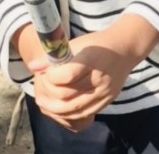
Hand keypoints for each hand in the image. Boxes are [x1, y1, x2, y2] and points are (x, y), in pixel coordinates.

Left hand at [29, 20, 151, 130]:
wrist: (124, 49)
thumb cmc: (97, 44)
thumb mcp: (77, 43)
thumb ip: (55, 56)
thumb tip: (34, 66)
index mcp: (91, 59)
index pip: (67, 75)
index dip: (51, 77)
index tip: (44, 73)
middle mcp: (99, 79)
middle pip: (68, 95)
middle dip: (49, 94)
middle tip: (40, 88)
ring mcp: (104, 93)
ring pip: (74, 109)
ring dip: (55, 109)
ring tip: (43, 103)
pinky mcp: (106, 102)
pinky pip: (84, 115)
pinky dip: (68, 115)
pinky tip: (58, 109)